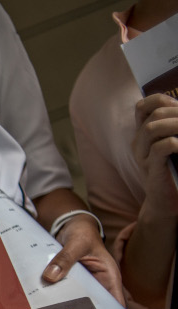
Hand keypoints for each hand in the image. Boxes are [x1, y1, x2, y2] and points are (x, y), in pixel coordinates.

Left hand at [41, 215, 124, 304]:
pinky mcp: (68, 283)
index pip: (115, 304)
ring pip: (76, 302)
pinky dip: (55, 299)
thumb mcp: (76, 243)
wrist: (71, 226)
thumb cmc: (82, 233)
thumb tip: (50, 277)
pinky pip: (62, 293)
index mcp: (109, 277)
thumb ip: (65, 258)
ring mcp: (82, 285)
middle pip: (94, 307)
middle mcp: (97, 284)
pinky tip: (44, 308)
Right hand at [134, 94, 177, 221]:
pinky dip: (177, 142)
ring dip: (176, 124)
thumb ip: (172, 128)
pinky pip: (161, 148)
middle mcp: (138, 144)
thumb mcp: (171, 145)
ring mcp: (143, 157)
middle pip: (153, 115)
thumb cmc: (173, 171)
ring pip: (152, 128)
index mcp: (142, 135)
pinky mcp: (152, 170)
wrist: (165, 202)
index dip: (161, 100)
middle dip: (177, 112)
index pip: (143, 106)